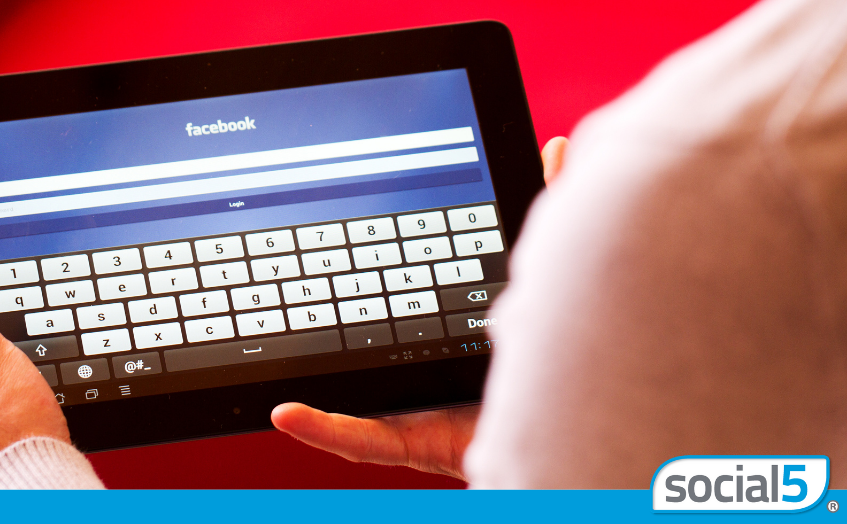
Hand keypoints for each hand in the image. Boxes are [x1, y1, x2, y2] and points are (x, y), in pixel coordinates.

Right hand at [272, 137, 568, 480]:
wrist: (575, 433)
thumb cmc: (555, 362)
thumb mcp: (546, 275)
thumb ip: (550, 212)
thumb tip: (557, 147)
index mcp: (442, 326)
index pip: (398, 290)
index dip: (368, 264)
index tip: (335, 226)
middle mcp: (420, 365)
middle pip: (366, 338)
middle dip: (331, 316)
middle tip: (294, 279)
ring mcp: (413, 405)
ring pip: (351, 394)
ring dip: (310, 389)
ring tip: (271, 374)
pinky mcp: (416, 440)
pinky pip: (363, 438)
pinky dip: (325, 429)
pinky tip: (290, 413)